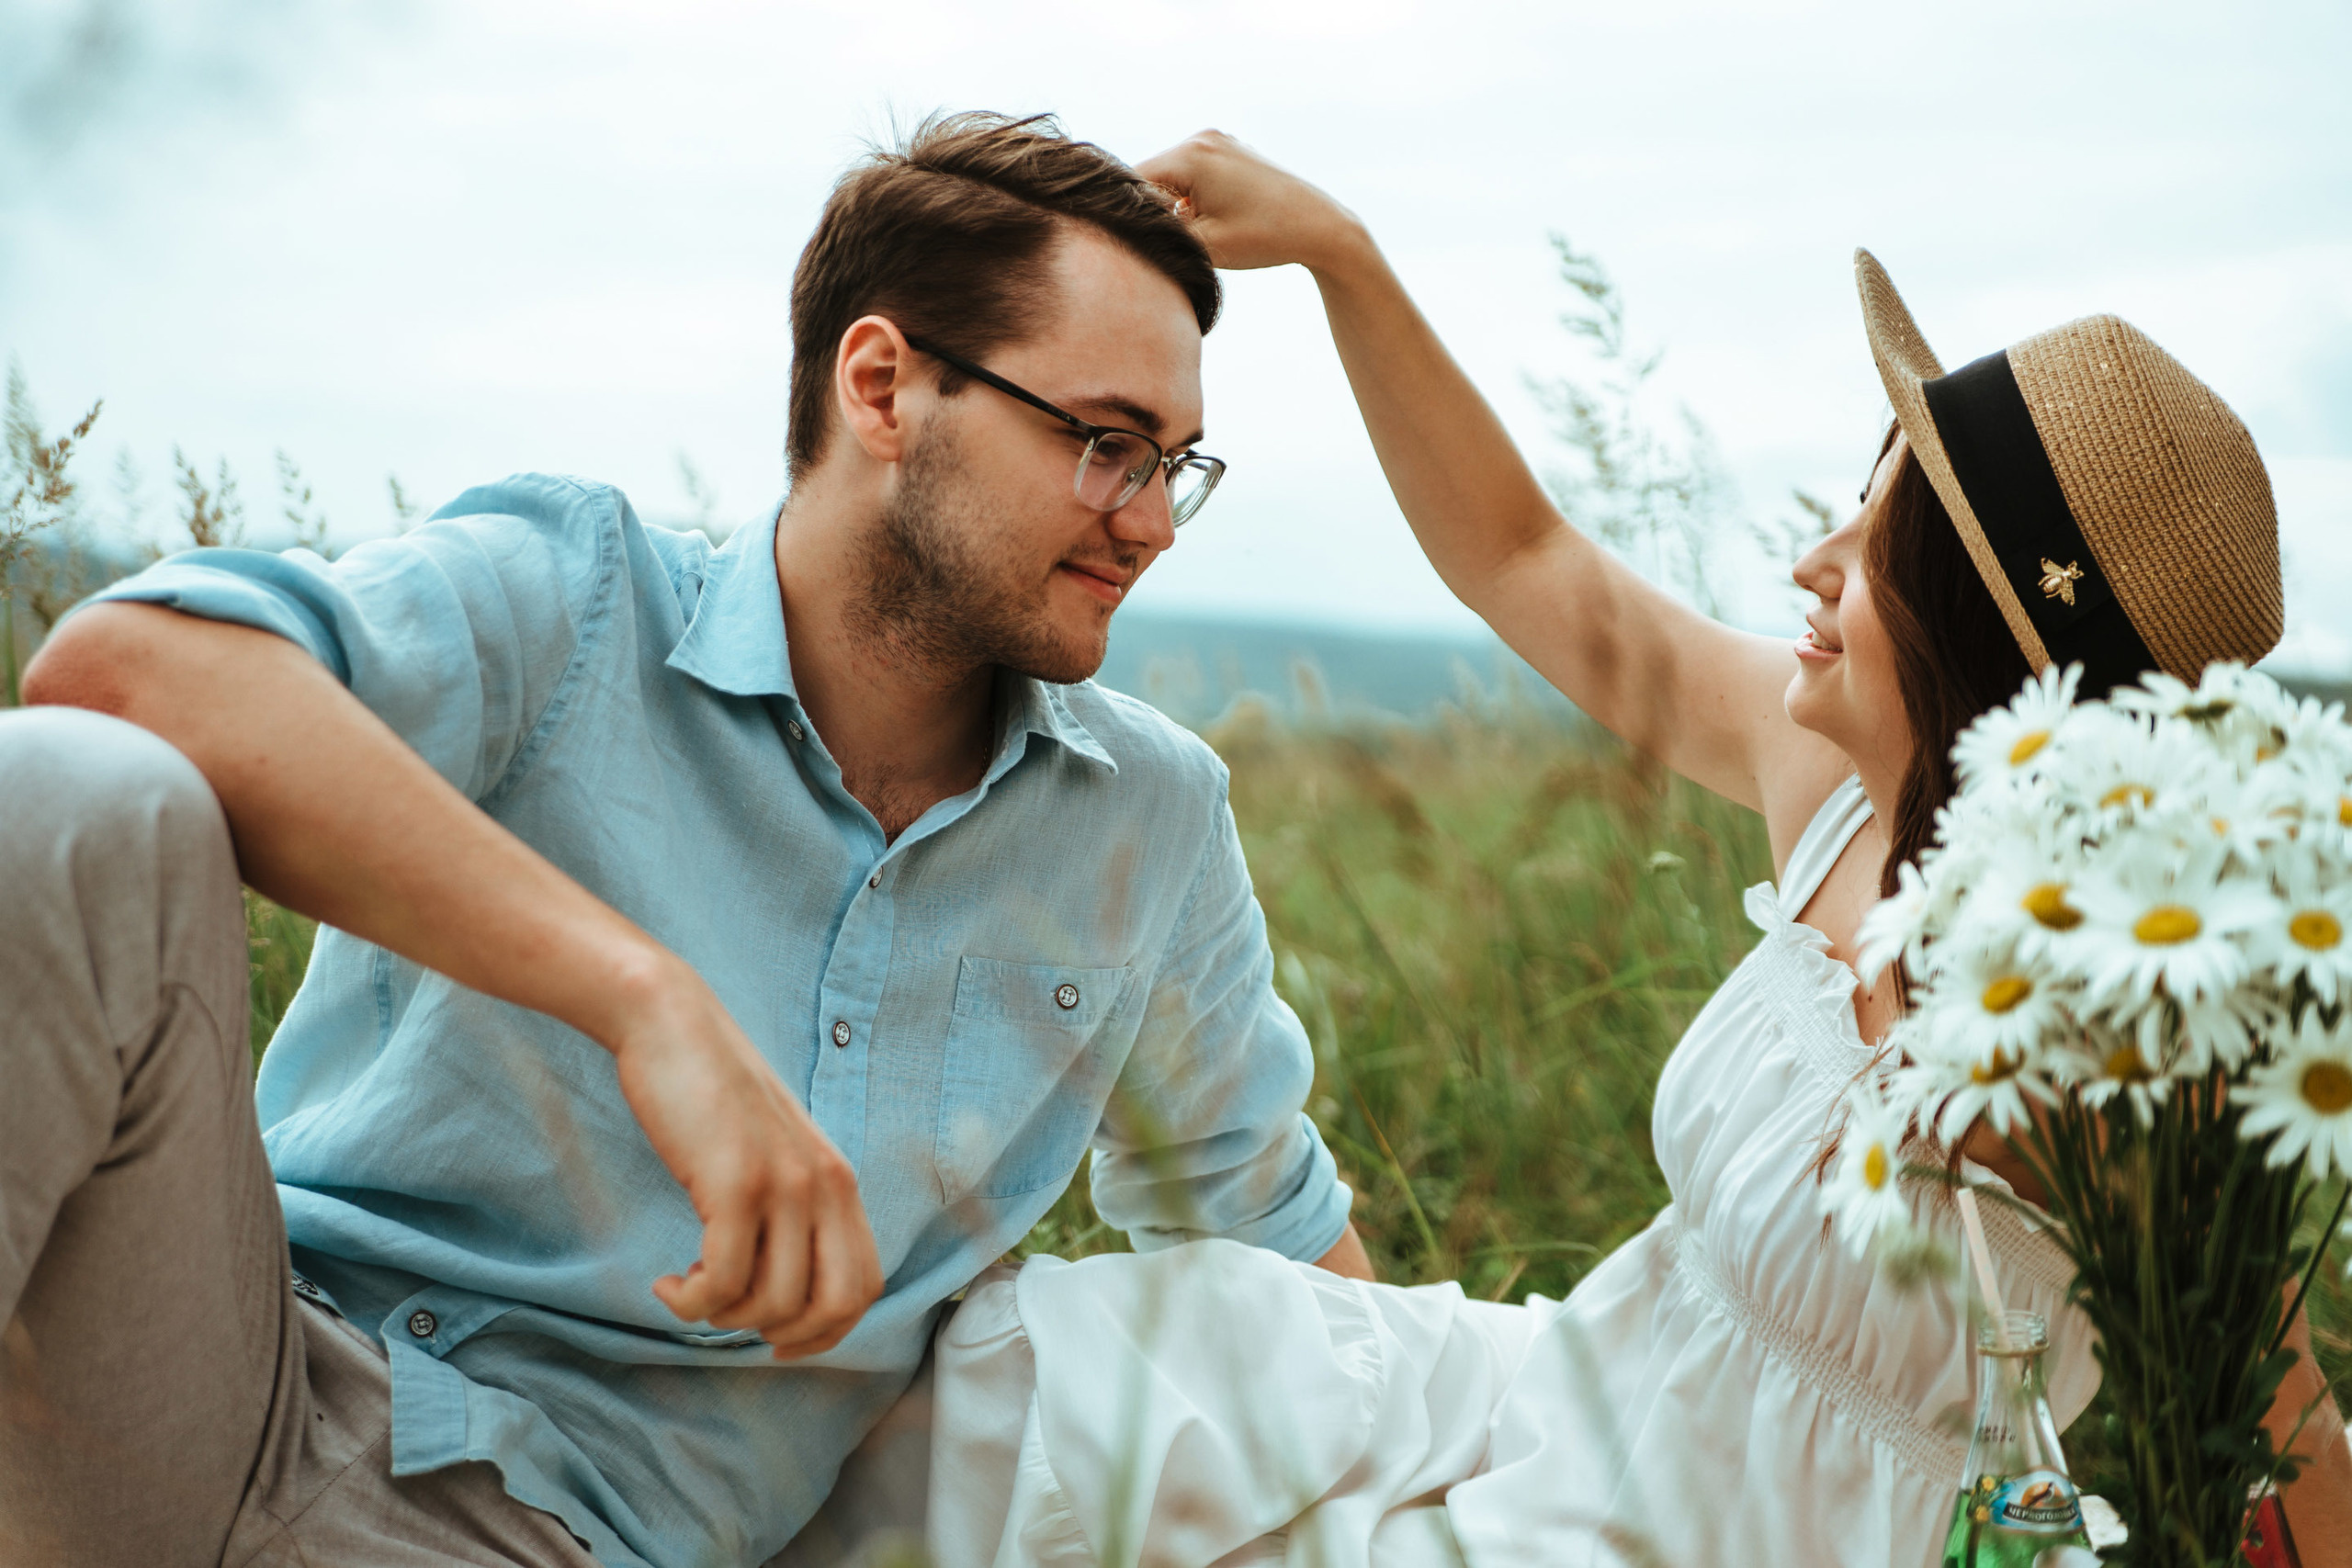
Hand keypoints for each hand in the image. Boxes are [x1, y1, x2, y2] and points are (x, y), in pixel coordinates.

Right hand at [609, 957, 883, 1358]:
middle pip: (835, 1306)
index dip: (826, 1333)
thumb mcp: (773, 1150)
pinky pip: (722, 1282)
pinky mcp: (733, 1183)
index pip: (865, 1286)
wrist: (671, 1022)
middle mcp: (825, 1185)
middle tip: (732, 1321)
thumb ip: (792, 1204)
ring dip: (723, 1317)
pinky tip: (667, 1284)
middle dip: (783, 1336)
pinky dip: (691, 1302)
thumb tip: (779, 1285)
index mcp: (840, 1181)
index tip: (778, 1342)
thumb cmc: (712, 1094)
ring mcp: (783, 1184)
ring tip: (689, 1290)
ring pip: (772, 1303)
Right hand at [1136, 130, 1366, 275]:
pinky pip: (1194, 175)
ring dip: (1174, 208)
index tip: (1141, 244)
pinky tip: (1216, 222)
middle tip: (1176, 244)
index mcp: (1191, 155)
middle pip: (1151, 178)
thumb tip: (1127, 233)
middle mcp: (1202, 138)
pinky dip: (1193, 200)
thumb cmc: (1266, 238)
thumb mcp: (1205, 247)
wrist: (1322, 227)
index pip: (1132, 183)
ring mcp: (1219, 142)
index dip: (1130, 217)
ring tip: (1202, 234)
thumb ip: (1160, 237)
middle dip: (1155, 212)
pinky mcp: (1231, 153)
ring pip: (1172, 178)